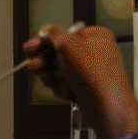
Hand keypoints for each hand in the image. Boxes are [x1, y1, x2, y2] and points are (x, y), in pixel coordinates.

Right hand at [23, 25, 137, 138]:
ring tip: (50, 79)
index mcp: (95, 37)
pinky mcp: (84, 90)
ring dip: (52, 76)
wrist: (105, 107)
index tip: (32, 46)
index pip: (64, 34)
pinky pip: (65, 85)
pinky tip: (66, 91)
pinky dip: (62, 88)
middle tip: (33, 64)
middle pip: (59, 53)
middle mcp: (94, 53)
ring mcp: (89, 73)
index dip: (46, 41)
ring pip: (60, 71)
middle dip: (44, 61)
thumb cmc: (95, 75)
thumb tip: (47, 31)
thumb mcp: (69, 45)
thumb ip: (54, 34)